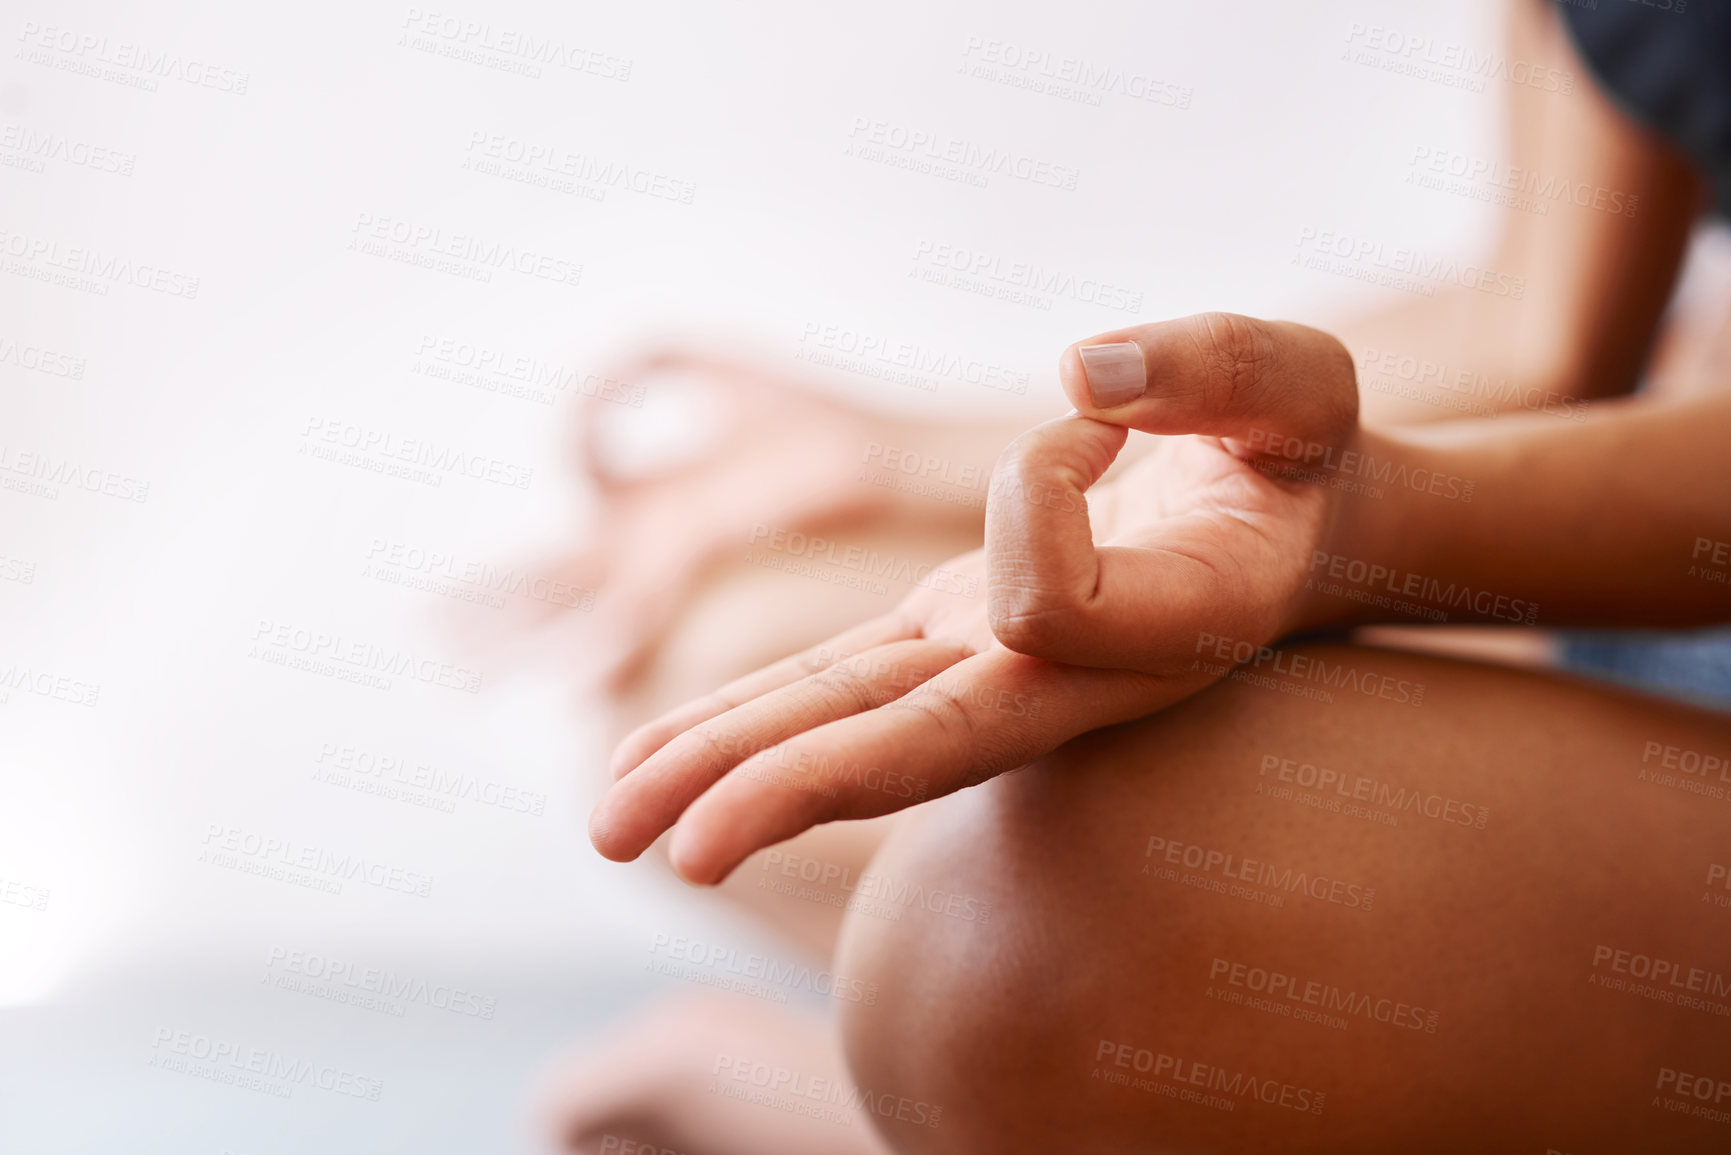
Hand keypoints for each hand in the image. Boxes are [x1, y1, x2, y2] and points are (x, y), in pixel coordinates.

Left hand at [588, 313, 1360, 882]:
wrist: (1289, 532)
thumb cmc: (1298, 457)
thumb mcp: (1295, 388)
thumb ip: (1217, 373)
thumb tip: (1081, 373)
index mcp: (1161, 632)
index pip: (1051, 603)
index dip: (1039, 491)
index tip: (1096, 420)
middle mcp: (1066, 681)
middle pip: (915, 748)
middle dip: (788, 791)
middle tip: (668, 852)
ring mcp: (991, 672)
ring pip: (850, 732)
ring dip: (729, 773)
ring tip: (606, 823)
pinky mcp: (943, 647)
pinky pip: (835, 693)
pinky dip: (747, 722)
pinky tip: (660, 757)